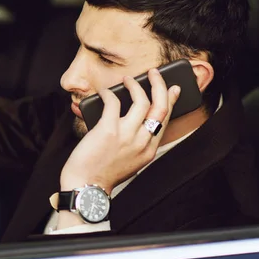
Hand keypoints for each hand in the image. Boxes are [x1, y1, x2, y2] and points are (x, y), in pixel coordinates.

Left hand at [60, 68, 180, 193]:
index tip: (173, 89)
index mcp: (149, 150)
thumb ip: (137, 143)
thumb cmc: (102, 173)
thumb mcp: (130, 161)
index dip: (171, 100)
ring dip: (134, 85)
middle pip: (160, 106)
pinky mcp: (108, 129)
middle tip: (154, 73)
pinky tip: (103, 93)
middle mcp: (142, 142)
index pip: (165, 119)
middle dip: (159, 85)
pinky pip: (113, 102)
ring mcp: (126, 135)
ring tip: (127, 79)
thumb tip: (133, 118)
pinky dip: (109, 93)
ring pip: (141, 100)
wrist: (85, 186)